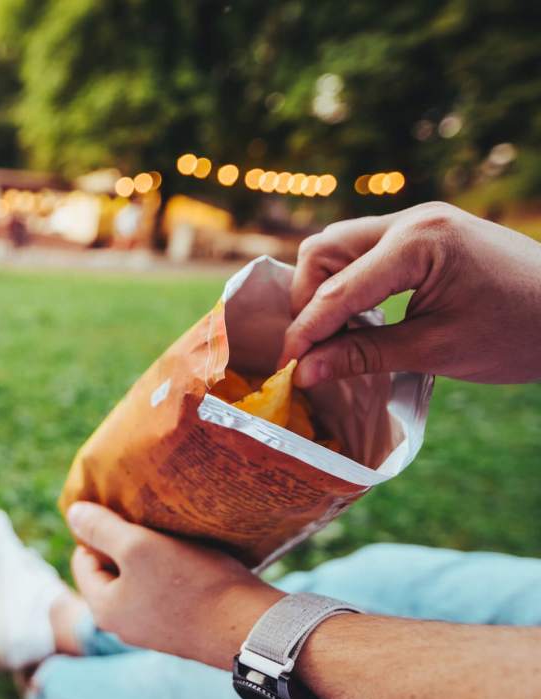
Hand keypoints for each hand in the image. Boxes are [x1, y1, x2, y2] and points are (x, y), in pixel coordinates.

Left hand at [66, 502, 282, 669]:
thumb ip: (100, 528)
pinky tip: (195, 558)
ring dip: (153, 557)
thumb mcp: (137, 546)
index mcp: (103, 608)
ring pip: (141, 579)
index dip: (102, 531)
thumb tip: (73, 513)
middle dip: (127, 544)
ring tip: (174, 537)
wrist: (250, 626)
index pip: (83, 557)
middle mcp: (123, 625)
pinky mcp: (182, 628)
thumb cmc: (190, 583)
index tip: (130, 515)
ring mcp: (154, 630)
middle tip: (152, 524)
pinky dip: (175, 573)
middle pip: (112, 570)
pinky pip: (166, 591)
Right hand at [280, 202, 540, 387]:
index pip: (337, 289)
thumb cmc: (520, 334)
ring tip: (334, 336)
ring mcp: (418, 222)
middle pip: (323, 251)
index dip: (305, 332)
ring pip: (338, 246)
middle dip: (307, 301)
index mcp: (417, 243)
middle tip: (314, 349)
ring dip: (324, 290)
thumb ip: (364, 356)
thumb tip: (305, 372)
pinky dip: (349, 283)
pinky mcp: (425, 233)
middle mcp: (411, 220)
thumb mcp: (437, 351)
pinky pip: (365, 251)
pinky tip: (360, 318)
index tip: (287, 369)